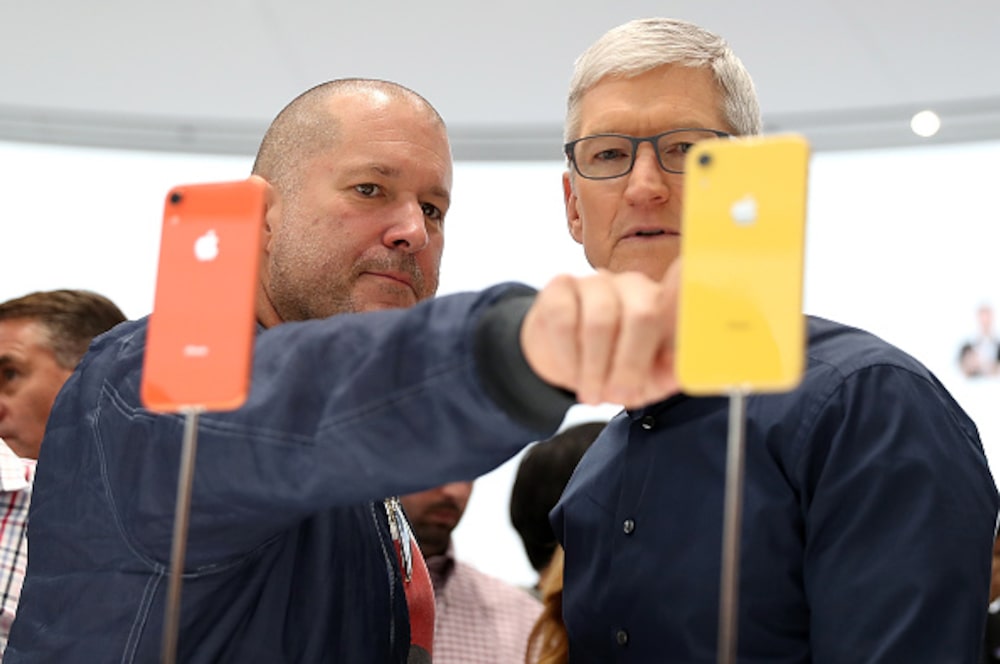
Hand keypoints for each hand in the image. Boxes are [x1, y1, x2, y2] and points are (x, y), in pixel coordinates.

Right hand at [520, 262, 680, 408]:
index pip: (684, 295)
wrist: (566, 362)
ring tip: (592, 394)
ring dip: (595, 367)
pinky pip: (564, 320)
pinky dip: (568, 357)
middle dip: (631, 364)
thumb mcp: (646, 379)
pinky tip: (571, 373)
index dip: (687, 300)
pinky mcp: (561, 287)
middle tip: (620, 396)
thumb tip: (679, 374)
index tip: (687, 315)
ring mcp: (597, 282)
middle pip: (642, 314)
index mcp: (666, 305)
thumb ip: (666, 374)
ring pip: (600, 320)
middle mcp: (635, 285)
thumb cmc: (614, 367)